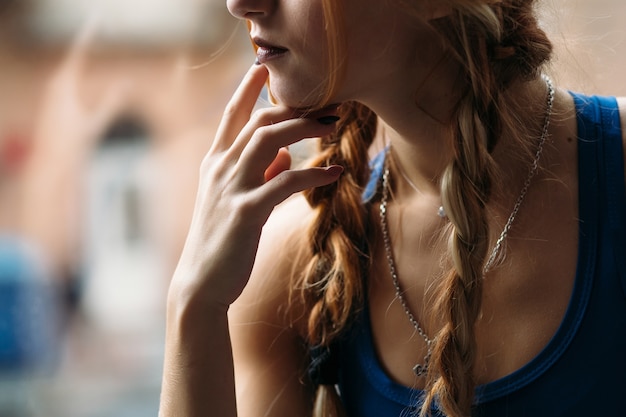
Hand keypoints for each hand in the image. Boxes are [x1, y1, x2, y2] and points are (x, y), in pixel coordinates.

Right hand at [170, 63, 341, 308]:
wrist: (202, 282)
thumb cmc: (222, 238)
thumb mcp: (236, 198)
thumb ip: (258, 172)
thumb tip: (283, 153)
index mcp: (216, 162)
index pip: (233, 113)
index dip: (250, 87)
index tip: (268, 67)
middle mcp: (220, 168)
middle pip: (259, 120)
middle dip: (296, 108)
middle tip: (330, 105)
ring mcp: (230, 188)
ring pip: (269, 141)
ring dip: (305, 129)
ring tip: (335, 127)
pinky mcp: (245, 212)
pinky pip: (284, 183)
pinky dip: (312, 175)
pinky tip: (335, 173)